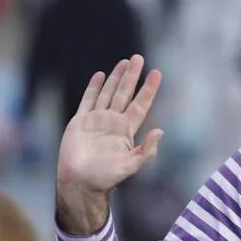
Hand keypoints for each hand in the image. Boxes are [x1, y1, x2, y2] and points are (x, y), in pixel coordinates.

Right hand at [57, 55, 162, 196]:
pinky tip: (100, 75)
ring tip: (124, 62)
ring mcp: (97, 120)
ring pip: (108, 93)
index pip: (140, 104)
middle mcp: (113, 122)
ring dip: (116, 78)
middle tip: (138, 58)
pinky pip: (88, 100)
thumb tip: (160, 131)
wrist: (79, 183)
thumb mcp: (129, 166)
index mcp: (126, 130)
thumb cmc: (104, 178)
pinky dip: (94, 87)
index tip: (156, 73)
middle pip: (125, 93)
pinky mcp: (80, 121)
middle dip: (132, 76)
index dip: (148, 89)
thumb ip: (145, 151)